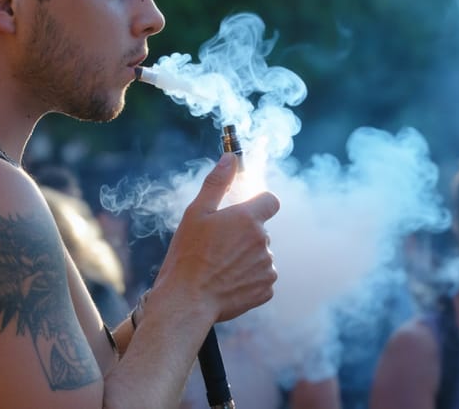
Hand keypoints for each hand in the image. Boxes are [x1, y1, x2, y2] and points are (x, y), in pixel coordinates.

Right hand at [154, 153, 279, 322]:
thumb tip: (230, 158)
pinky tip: (227, 283)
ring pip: (260, 255)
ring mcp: (267, 266)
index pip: (271, 200)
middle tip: (217, 247)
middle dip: (244, 236)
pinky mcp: (266, 289)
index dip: (258, 204)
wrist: (187, 301)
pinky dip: (248, 279)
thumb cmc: (188, 256)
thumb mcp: (196, 213)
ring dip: (246, 258)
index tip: (242, 213)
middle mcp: (263, 241)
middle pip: (261, 230)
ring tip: (219, 268)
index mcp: (248, 218)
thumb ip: (217, 183)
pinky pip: (261, 278)